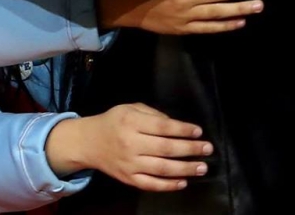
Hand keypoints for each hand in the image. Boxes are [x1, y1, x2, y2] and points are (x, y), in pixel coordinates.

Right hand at [45, 104, 208, 190]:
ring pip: (162, 168)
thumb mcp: (129, 108)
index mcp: (130, 122)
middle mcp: (130, 143)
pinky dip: (169, 185)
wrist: (87, 142)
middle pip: (166, 148)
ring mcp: (129, 163)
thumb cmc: (112, 122)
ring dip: (185, 169)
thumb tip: (177, 127)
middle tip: (207, 149)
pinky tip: (183, 182)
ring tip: (202, 167)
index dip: (183, 130)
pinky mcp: (128, 178)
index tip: (198, 131)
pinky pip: (151, 184)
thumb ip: (152, 114)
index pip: (162, 127)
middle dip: (190, 149)